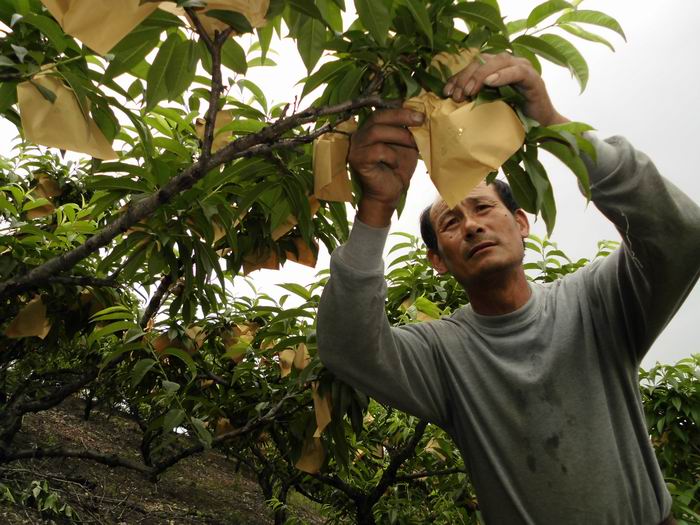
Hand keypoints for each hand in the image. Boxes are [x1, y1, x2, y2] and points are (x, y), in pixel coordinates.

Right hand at [348, 109, 423, 226]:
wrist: (389, 194)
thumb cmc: (398, 169)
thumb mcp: (407, 145)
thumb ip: (409, 130)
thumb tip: (422, 113)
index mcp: (370, 128)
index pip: (382, 110)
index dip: (399, 107)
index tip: (418, 108)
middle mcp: (360, 135)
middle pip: (378, 116)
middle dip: (401, 116)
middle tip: (420, 119)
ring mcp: (356, 148)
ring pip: (376, 131)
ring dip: (399, 135)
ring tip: (413, 143)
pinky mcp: (357, 161)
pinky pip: (376, 151)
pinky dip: (391, 156)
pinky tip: (395, 164)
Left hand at [443, 52, 568, 126]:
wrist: (540, 126)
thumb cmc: (514, 115)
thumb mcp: (488, 105)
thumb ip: (475, 96)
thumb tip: (451, 97)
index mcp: (497, 67)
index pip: (474, 64)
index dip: (458, 76)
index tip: (446, 91)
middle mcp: (510, 63)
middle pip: (484, 60)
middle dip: (466, 76)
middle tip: (456, 94)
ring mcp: (523, 68)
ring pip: (499, 61)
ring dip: (480, 75)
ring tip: (469, 91)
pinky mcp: (534, 78)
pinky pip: (517, 71)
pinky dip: (503, 75)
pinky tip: (490, 82)